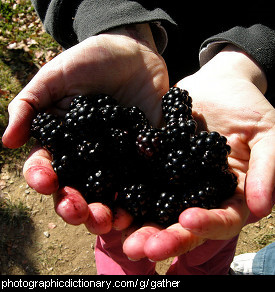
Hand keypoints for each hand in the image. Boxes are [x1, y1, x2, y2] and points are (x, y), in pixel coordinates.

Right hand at [2, 24, 168, 233]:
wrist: (133, 52)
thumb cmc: (90, 60)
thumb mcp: (55, 76)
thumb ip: (30, 104)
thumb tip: (7, 140)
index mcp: (65, 142)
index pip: (48, 167)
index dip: (42, 177)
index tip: (45, 181)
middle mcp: (90, 157)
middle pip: (78, 190)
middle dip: (76, 207)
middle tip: (79, 213)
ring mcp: (118, 159)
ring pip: (109, 194)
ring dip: (107, 212)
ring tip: (109, 222)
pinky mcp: (144, 155)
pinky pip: (142, 180)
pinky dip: (140, 197)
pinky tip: (139, 209)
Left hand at [122, 45, 274, 261]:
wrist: (217, 85)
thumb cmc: (247, 106)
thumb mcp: (266, 132)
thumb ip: (267, 167)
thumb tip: (262, 208)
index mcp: (229, 193)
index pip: (222, 218)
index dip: (207, 224)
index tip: (188, 220)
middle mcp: (199, 193)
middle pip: (183, 223)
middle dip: (164, 236)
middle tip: (140, 247)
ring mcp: (175, 181)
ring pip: (158, 209)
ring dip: (139, 224)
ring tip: (119, 234)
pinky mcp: (154, 165)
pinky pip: (140, 182)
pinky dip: (125, 195)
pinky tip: (110, 203)